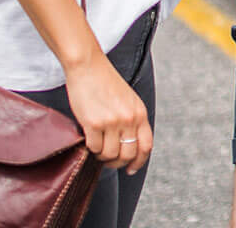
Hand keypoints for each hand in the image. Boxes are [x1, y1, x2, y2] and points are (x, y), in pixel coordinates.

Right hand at [65, 52, 150, 173]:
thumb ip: (132, 119)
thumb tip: (130, 144)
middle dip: (118, 163)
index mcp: (140, 113)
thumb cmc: (106, 83)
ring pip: (110, 155)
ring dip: (102, 157)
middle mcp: (129, 119)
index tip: (131, 169)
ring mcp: (112, 122)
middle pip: (128, 155)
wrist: (88, 67)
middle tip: (109, 161)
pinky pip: (94, 148)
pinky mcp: (93, 123)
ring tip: (97, 148)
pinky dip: (90, 149)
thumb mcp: (129, 100)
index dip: (139, 162)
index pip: (146, 146)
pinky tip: (89, 141)